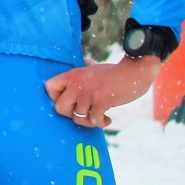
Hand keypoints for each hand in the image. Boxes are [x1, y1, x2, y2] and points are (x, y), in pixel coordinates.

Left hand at [45, 55, 161, 127]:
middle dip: (71, 115)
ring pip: (78, 118)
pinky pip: (94, 120)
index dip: (55, 98)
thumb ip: (87, 67)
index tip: (70, 102)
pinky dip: (101, 123)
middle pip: (60, 108)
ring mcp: (88, 93)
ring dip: (90, 122)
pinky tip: (107, 119)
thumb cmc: (116, 73)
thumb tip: (86, 61)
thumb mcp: (96, 68)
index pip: (49, 87)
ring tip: (100, 117)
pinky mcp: (101, 101)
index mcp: (73, 75)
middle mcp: (77, 83)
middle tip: (84, 113)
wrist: (135, 72)